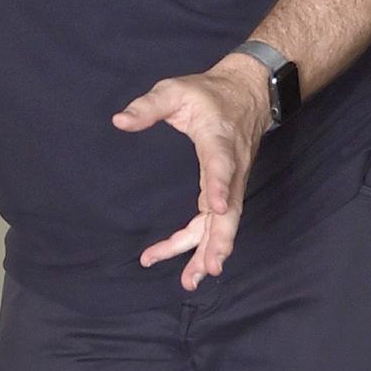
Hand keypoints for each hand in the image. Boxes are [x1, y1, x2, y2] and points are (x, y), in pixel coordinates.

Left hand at [112, 56, 270, 288]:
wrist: (249, 93)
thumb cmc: (209, 93)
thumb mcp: (176, 90)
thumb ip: (149, 106)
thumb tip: (120, 121)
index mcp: (219, 140)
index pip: (221, 165)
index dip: (219, 185)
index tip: (218, 207)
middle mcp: (231, 167)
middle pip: (229, 210)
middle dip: (218, 239)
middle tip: (208, 268)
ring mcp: (232, 182)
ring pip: (224, 223)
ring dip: (209, 251)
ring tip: (191, 280)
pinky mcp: (228, 191)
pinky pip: (218, 222)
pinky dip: (207, 245)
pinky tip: (194, 268)